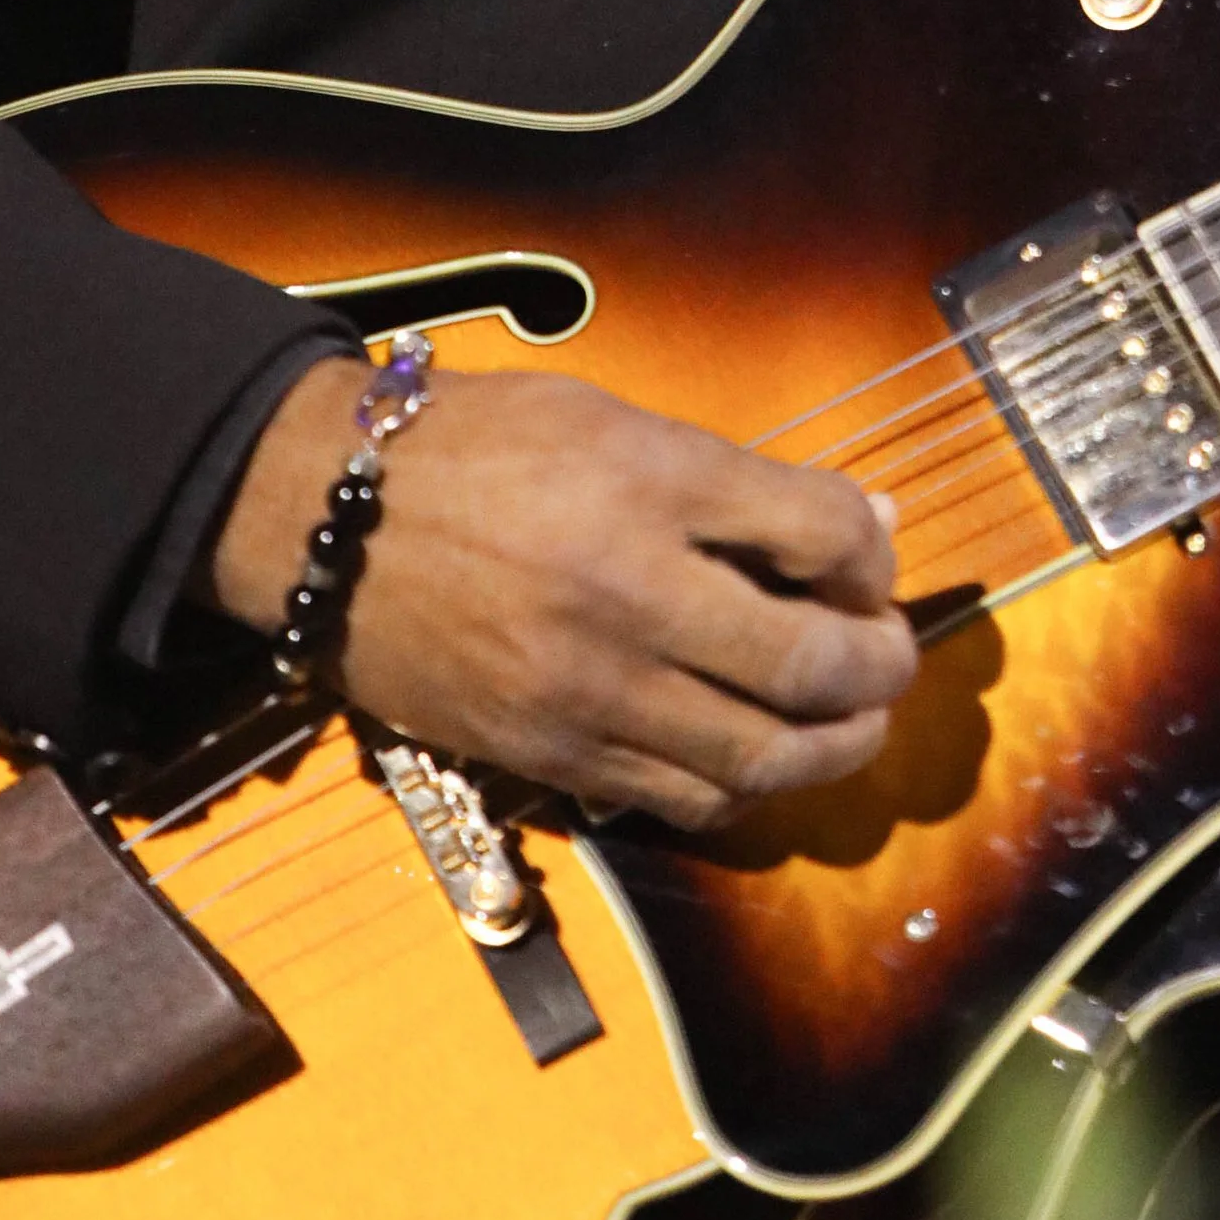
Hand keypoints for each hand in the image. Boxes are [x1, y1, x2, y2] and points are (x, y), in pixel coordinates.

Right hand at [208, 361, 916, 830]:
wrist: (328, 518)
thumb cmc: (480, 447)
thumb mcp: (615, 421)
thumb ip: (740, 481)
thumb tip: (866, 524)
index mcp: (650, 482)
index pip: (823, 534)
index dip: (874, 554)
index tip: (872, 558)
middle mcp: (629, 593)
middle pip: (810, 662)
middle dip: (880, 666)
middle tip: (892, 655)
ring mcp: (587, 689)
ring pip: (758, 757)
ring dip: (833, 746)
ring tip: (852, 720)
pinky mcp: (549, 756)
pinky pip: (681, 798)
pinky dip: (743, 785)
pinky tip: (758, 752)